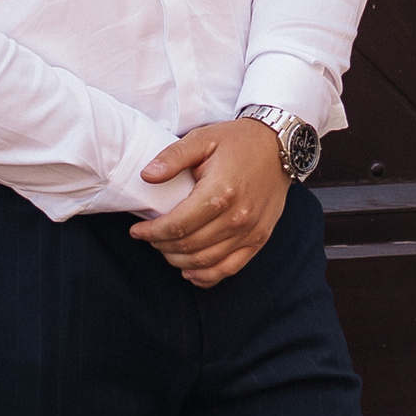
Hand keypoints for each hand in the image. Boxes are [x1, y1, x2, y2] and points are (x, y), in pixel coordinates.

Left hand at [132, 118, 289, 288]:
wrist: (279, 146)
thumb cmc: (237, 141)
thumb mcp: (202, 139)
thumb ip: (173, 157)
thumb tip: (146, 176)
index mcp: (220, 191)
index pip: (177, 225)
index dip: (152, 232)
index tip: (136, 231)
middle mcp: (237, 216)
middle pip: (189, 246)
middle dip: (162, 245)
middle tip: (150, 237)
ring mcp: (250, 231)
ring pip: (206, 261)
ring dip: (179, 261)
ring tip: (165, 249)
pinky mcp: (259, 239)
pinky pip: (230, 268)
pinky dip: (206, 276)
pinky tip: (190, 271)